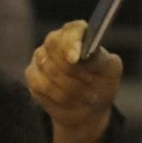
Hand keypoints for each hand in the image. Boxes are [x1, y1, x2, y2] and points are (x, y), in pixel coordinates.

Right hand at [24, 20, 123, 142]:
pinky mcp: (31, 76)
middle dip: (74, 77)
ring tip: (82, 100)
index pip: (72, 30)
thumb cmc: (102, 88)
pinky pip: (37, 86)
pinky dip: (53, 99)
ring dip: (67, 92)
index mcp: (79, 35)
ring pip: (47, 73)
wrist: (86, 111)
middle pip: (55, 52)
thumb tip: (87, 54)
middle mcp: (57, 42)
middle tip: (91, 93)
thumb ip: (101, 61)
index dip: (71, 42)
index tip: (76, 57)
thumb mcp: (110, 74)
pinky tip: (64, 104)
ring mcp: (41, 58)